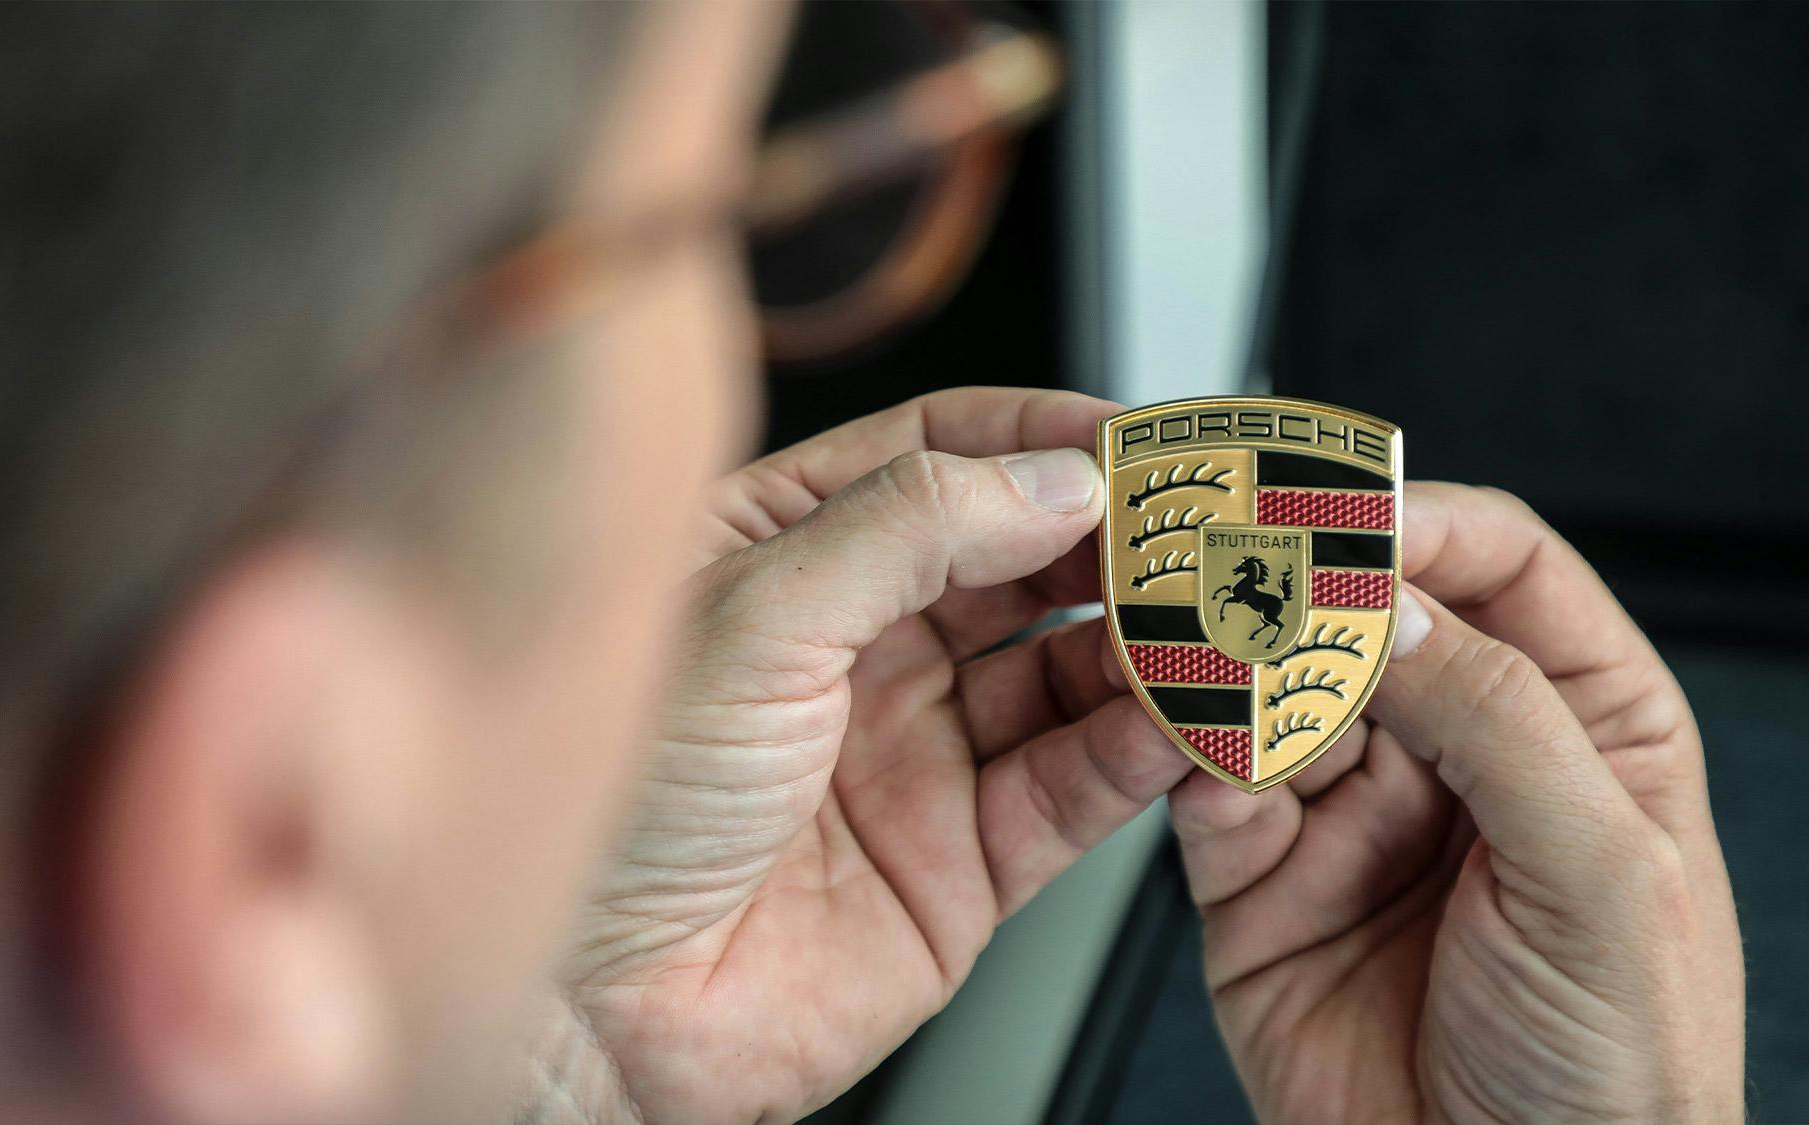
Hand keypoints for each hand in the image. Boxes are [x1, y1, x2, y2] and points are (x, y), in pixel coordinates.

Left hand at [517, 388, 1197, 1122]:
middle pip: (1018, 561)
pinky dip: (1141, 751)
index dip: (1040, 437)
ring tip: (1214, 621)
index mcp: (781, 555)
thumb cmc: (617, 802)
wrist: (594, 1009)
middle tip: (1202, 528)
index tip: (1134, 438)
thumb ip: (911, 528)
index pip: (936, 455)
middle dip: (1115, 541)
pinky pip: (1073, 787)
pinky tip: (1181, 717)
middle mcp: (855, 647)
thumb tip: (1050, 474)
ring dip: (1145, 645)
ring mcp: (912, 752)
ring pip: (1064, 674)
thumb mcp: (756, 614)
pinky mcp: (959, 861)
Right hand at [1173, 483, 1743, 1123]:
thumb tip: (1396, 600)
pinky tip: (1188, 745)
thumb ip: (1500, 721)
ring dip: (1227, 666)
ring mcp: (1352, 813)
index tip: (1335, 512)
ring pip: (1269, 689)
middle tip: (1232, 564)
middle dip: (1294, 589)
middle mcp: (1458, 755)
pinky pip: (1206, 789)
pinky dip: (1184, 756)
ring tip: (1194, 648)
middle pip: (1361, 617)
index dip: (1414, 526)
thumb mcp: (1600, 878)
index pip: (1496, 571)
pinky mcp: (1258, 882)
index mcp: (1580, 728)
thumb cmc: (1620, 1075)